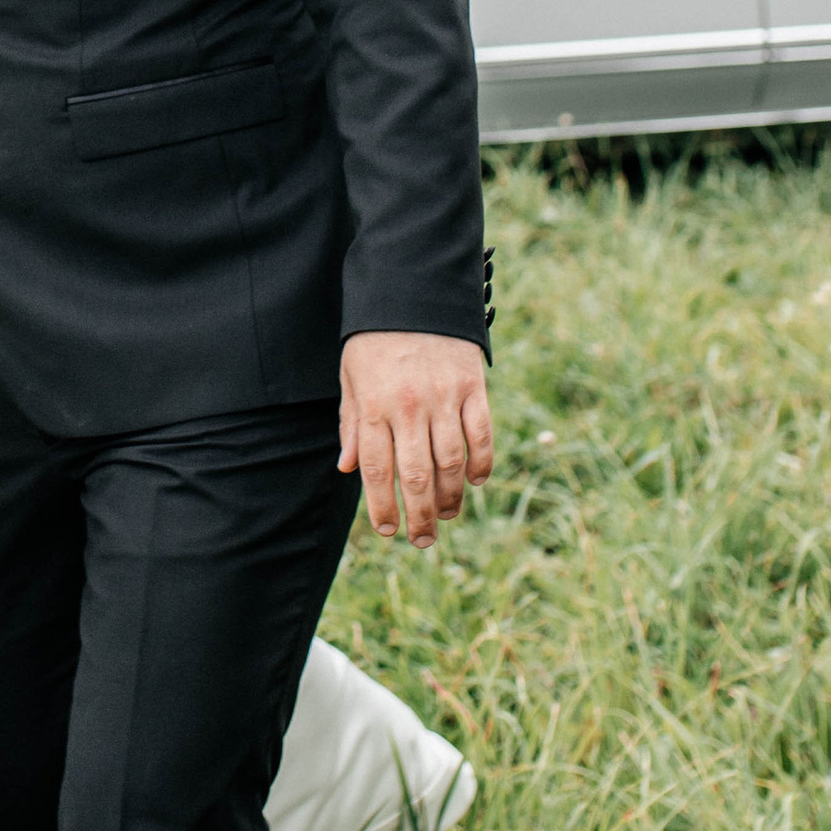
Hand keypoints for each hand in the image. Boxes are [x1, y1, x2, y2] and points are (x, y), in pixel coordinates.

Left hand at [338, 332, 492, 545]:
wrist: (412, 290)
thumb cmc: (375, 338)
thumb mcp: (351, 376)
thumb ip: (352, 423)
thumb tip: (349, 469)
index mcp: (374, 404)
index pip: (378, 470)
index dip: (382, 507)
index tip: (388, 531)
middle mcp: (409, 405)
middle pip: (416, 475)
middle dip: (420, 516)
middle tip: (421, 540)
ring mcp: (445, 396)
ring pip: (451, 461)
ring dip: (451, 497)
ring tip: (446, 515)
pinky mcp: (473, 386)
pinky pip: (482, 434)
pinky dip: (481, 463)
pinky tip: (474, 482)